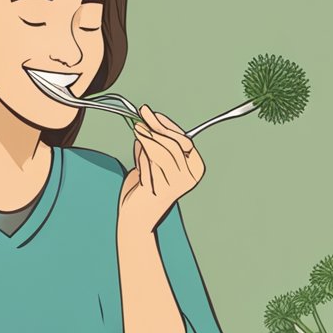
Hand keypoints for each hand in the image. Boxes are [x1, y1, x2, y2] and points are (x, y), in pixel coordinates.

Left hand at [118, 104, 205, 233]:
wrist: (137, 217)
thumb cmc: (147, 187)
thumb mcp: (157, 161)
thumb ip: (158, 144)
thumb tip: (150, 121)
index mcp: (196, 168)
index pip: (185, 141)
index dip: (167, 126)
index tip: (153, 115)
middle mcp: (189, 178)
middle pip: (173, 145)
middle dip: (155, 128)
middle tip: (141, 116)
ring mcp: (176, 185)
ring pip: (160, 152)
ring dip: (146, 138)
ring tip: (136, 129)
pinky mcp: (160, 190)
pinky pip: (149, 164)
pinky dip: (141, 156)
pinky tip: (137, 151)